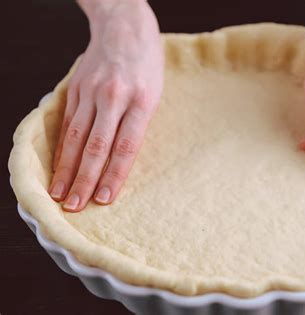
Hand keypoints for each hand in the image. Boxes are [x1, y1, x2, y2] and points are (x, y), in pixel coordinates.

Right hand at [49, 0, 163, 210]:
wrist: (124, 27)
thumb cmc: (147, 65)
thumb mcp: (155, 93)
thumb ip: (138, 124)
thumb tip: (122, 160)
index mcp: (142, 101)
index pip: (126, 146)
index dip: (114, 175)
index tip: (105, 199)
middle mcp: (114, 97)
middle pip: (97, 146)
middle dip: (85, 179)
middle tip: (75, 206)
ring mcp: (91, 92)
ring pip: (77, 137)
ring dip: (67, 168)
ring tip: (60, 193)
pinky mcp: (75, 88)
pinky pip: (67, 123)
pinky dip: (62, 148)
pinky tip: (58, 166)